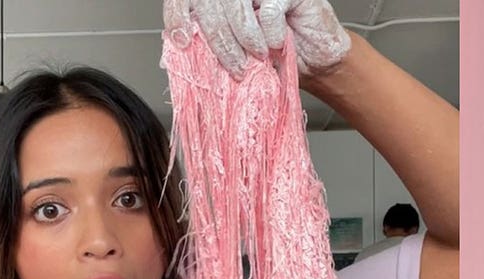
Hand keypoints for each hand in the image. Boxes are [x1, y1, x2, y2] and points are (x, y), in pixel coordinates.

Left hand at [163, 0, 349, 76]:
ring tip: (256, 58)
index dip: (177, 14)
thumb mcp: (231, 57)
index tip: (182, 40)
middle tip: (234, 67)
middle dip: (219, 41)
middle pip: (210, 3)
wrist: (312, 58)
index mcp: (216, 2)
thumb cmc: (271, 56)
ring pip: (236, 5)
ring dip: (244, 39)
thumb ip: (203, 51)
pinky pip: (268, 10)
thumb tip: (171, 57)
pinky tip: (276, 44)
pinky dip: (270, 34)